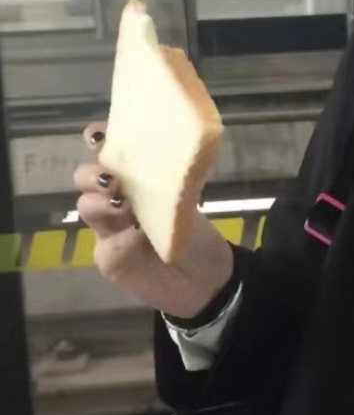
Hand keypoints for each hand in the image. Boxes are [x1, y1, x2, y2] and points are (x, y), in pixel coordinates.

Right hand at [74, 122, 234, 318]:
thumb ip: (175, 179)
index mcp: (136, 180)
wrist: (205, 279)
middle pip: (86, 179)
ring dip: (100, 203)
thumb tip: (174, 148)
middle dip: (92, 175)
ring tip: (123, 204)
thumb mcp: (190, 201)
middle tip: (112, 179)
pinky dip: (120, 240)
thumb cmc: (196, 235)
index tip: (97, 135)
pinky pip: (107, 246)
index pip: (110, 153)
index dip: (98, 140)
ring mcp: (109, 230)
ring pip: (88, 208)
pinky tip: (136, 236)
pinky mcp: (110, 259)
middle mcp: (116, 199)